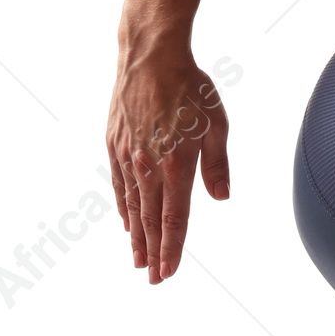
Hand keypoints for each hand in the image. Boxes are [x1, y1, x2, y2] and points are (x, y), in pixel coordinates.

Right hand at [105, 45, 229, 282]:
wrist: (151, 57)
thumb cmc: (191, 88)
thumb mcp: (217, 125)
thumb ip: (216, 165)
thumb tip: (220, 198)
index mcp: (175, 165)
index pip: (173, 218)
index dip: (172, 248)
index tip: (168, 271)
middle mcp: (147, 166)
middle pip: (150, 219)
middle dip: (153, 252)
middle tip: (153, 279)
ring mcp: (127, 156)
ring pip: (131, 206)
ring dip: (135, 235)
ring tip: (137, 259)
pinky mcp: (114, 144)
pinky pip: (118, 184)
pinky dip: (123, 206)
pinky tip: (125, 221)